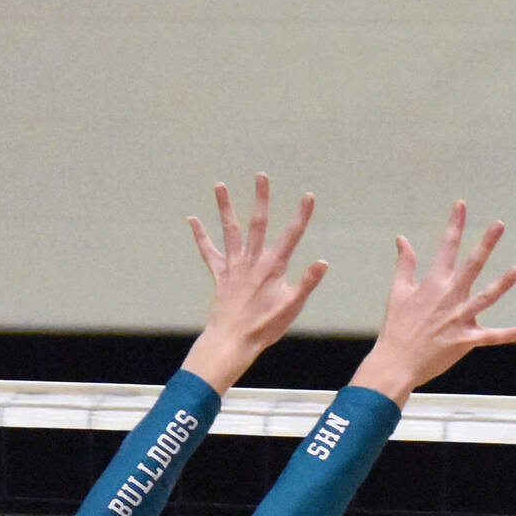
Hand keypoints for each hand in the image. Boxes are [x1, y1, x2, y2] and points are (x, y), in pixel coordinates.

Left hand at [179, 174, 329, 394]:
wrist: (232, 340)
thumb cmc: (264, 327)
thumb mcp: (292, 306)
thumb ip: (307, 283)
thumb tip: (323, 262)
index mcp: (272, 267)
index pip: (291, 236)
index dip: (301, 215)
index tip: (308, 196)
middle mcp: (251, 261)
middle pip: (257, 223)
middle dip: (261, 199)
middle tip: (261, 176)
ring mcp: (233, 266)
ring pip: (229, 230)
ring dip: (225, 206)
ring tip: (219, 185)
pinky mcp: (220, 275)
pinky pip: (209, 252)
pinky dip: (201, 236)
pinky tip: (192, 220)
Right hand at [349, 201, 515, 405]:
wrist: (397, 361)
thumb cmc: (397, 326)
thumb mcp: (398, 291)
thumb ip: (405, 263)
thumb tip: (402, 238)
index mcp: (433, 283)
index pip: (446, 246)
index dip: (455, 224)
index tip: (462, 205)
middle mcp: (449, 296)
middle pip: (472, 265)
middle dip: (486, 243)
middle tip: (499, 224)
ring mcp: (459, 318)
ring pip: (486, 298)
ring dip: (503, 284)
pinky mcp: (465, 340)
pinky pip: (491, 337)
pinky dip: (508, 335)